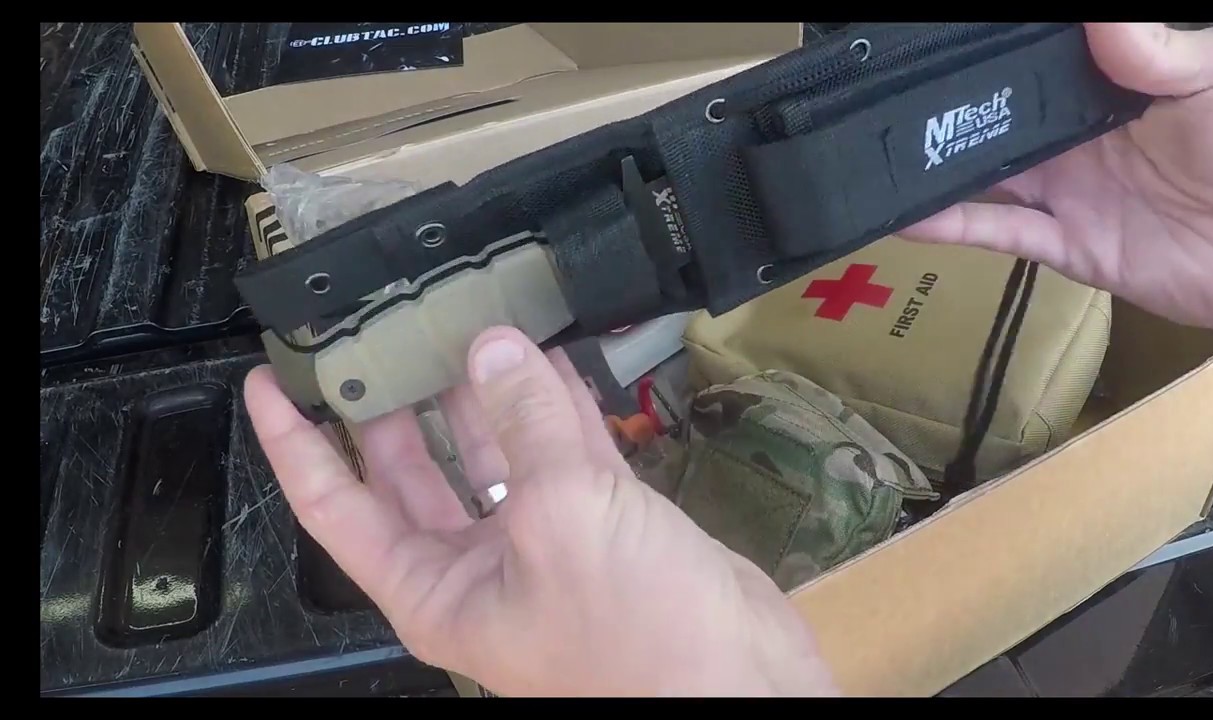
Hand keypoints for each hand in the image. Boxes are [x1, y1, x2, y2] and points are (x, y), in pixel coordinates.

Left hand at [243, 327, 837, 696]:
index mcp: (434, 587)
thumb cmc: (637, 639)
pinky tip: (547, 359)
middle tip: (383, 334)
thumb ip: (524, 427)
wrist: (741, 684)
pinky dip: (554, 408)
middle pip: (413, 472)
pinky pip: (562, 455)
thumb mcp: (564, 519)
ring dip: (485, 395)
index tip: (271, 382)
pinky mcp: (602, 526)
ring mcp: (541, 544)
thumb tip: (494, 350)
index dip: (294, 442)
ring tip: (468, 324)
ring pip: (493, 456)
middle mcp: (476, 565)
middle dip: (397, 405)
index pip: (334, 504)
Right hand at [900, 23, 1212, 331]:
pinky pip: (1000, 235)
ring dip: (937, 168)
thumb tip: (1094, 11)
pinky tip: (903, 216)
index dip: (993, 56)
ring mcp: (1070, 195)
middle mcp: (1079, 141)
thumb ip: (1152, 48)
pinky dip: (950, 227)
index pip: (1039, 68)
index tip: (938, 42)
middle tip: (887, 95)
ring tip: (879, 150)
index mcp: (1111, 91)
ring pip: (987, 178)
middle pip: (1000, 121)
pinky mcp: (1068, 247)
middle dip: (949, 109)